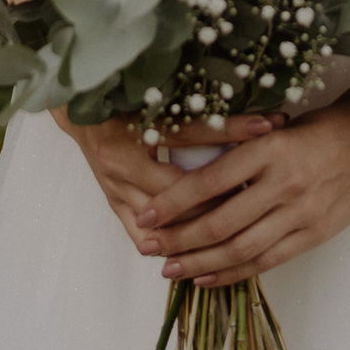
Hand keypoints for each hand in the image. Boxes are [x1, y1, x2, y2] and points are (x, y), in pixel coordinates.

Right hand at [53, 108, 278, 254]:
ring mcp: (115, 191)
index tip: (268, 128)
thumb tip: (245, 109)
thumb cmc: (122, 100)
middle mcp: (121, 165)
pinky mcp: (115, 207)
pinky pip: (144, 239)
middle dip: (223, 190)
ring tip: (241, 224)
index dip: (231, 131)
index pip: (191, 133)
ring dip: (201, 224)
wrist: (81, 113)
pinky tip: (201, 251)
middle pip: (181, 189)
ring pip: (165, 222)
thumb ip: (194, 108)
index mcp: (132, 130)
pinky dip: (171, 245)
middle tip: (263, 190)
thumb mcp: (155, 98)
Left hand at [134, 85, 349, 287]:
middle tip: (147, 245)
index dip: (173, 202)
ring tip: (169, 269)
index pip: (210, 181)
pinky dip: (232, 273)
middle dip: (178, 238)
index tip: (145, 213)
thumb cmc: (320, 127)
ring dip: (199, 262)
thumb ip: (240, 151)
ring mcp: (301, 214)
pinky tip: (206, 277)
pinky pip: (266, 261)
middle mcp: (283, 183)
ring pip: (239, 248)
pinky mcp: (314, 235)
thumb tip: (188, 174)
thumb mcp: (276, 128)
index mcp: (269, 148)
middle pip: (219, 222)